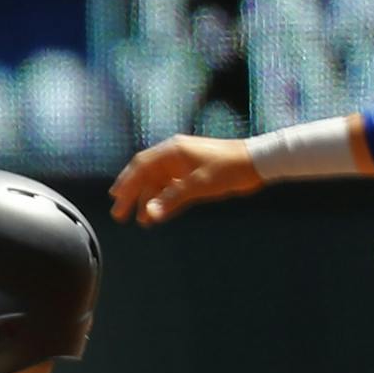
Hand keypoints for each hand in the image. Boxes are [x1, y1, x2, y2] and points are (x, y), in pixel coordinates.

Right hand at [108, 134, 260, 226]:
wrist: (257, 163)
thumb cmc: (229, 168)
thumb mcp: (198, 185)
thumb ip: (171, 199)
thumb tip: (149, 213)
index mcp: (172, 151)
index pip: (141, 166)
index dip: (126, 183)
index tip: (116, 199)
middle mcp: (174, 156)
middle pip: (145, 176)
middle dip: (131, 195)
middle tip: (119, 213)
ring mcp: (183, 166)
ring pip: (157, 184)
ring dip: (147, 201)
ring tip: (140, 220)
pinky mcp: (193, 175)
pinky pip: (170, 189)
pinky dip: (163, 202)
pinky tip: (158, 215)